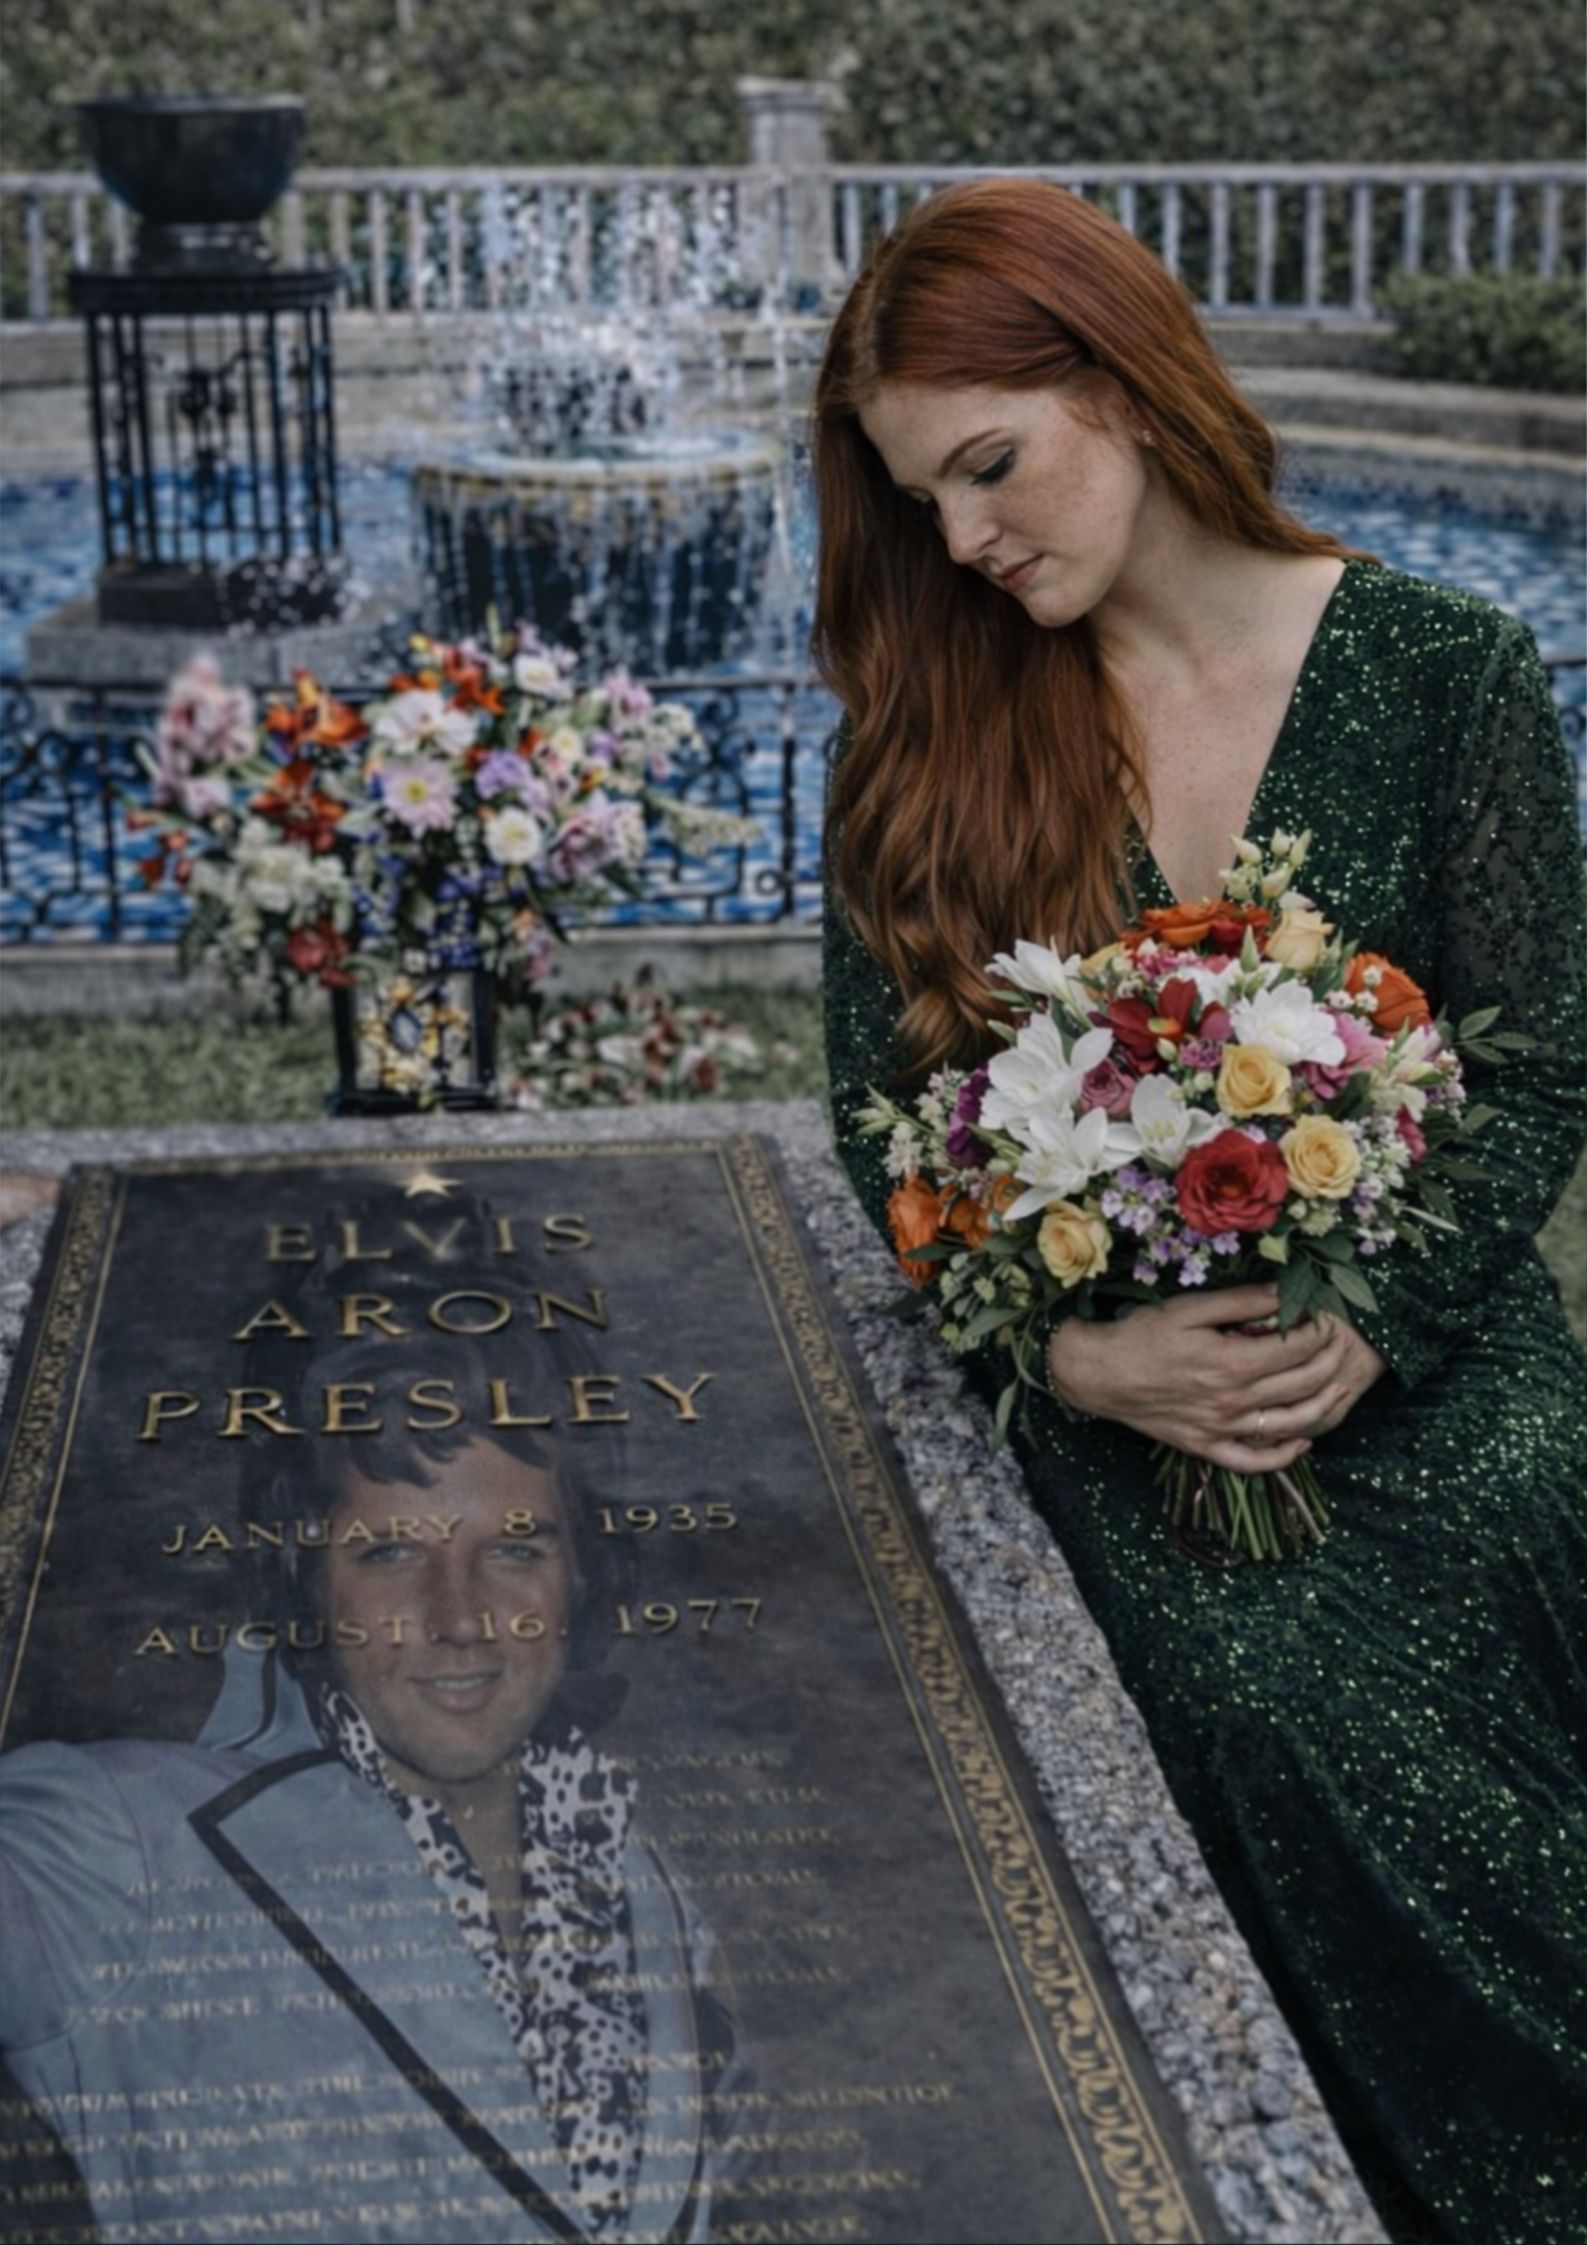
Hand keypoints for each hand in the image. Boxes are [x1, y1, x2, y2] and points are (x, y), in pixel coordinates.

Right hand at [1047, 1284, 1384, 1473]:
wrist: (1100, 1374)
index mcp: (1231, 1363)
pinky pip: (1253, 1461)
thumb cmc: (1142, 1335)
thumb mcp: (1189, 1308)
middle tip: (1342, 1343)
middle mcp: (1232, 1401)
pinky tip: (1303, 1441)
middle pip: (1301, 1384)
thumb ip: (1241, 1302)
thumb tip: (1285, 1292)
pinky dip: (1284, 1456)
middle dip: (1330, 1361)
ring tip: (1340, 1388)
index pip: (1295, 1348)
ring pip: (1289, 1425)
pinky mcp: (1206, 1447)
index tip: (1326, 1316)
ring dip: (1324, 1406)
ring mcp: (1221, 1429)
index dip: (1319, 1331)